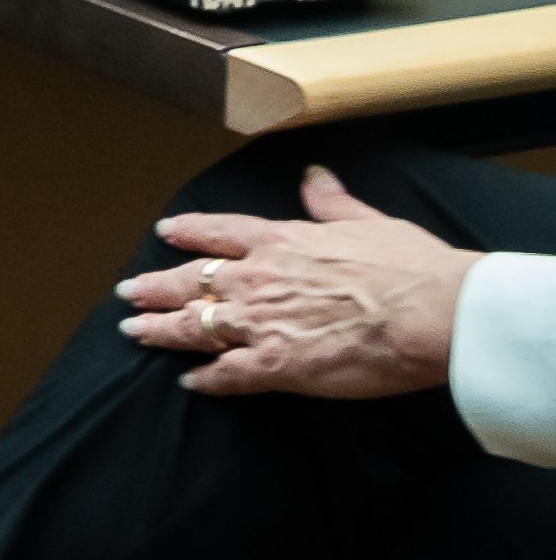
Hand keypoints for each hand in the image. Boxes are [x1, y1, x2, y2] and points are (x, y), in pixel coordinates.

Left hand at [121, 168, 476, 398]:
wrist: (431, 313)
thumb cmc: (411, 266)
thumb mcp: (368, 220)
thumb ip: (332, 202)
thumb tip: (315, 177)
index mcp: (281, 241)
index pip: (219, 233)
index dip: (190, 233)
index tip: (166, 233)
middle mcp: (259, 278)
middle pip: (192, 281)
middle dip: (155, 288)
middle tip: (128, 293)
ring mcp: (261, 322)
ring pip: (195, 325)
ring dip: (162, 330)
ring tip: (134, 332)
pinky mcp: (276, 365)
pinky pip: (229, 374)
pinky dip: (206, 379)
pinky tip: (190, 382)